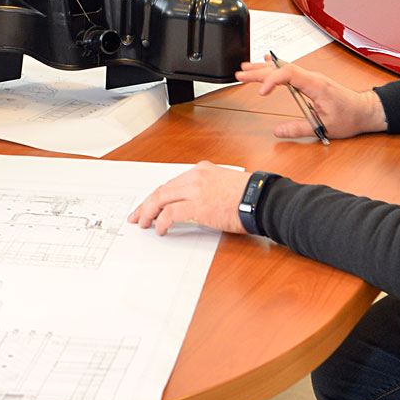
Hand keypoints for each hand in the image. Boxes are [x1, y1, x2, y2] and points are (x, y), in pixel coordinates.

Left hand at [129, 162, 250, 235]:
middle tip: (137, 216)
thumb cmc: (250, 197)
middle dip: (146, 204)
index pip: (172, 183)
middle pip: (162, 189)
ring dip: (149, 212)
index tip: (149, 205)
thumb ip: (206, 191)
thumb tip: (193, 206)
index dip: (158, 196)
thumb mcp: (224, 186)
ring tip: (144, 224)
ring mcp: (195, 189)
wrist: (263, 200)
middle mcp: (196, 176)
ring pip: (161, 198)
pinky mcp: (197, 204)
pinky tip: (161, 229)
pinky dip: (162, 222)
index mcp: (202, 170)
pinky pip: (170, 213)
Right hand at [235, 60, 387, 139]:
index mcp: (316, 85)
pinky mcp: (311, 81)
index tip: (261, 92)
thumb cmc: (351, 116)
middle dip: (259, 70)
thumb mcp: (325, 126)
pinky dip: (274, 67)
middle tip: (241, 74)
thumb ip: (299, 128)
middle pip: (281, 68)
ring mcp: (311, 78)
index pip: (289, 73)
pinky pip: (289, 70)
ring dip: (264, 67)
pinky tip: (266, 63)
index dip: (272, 80)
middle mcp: (312, 77)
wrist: (365, 110)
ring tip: (246, 68)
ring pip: (284, 66)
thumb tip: (278, 131)